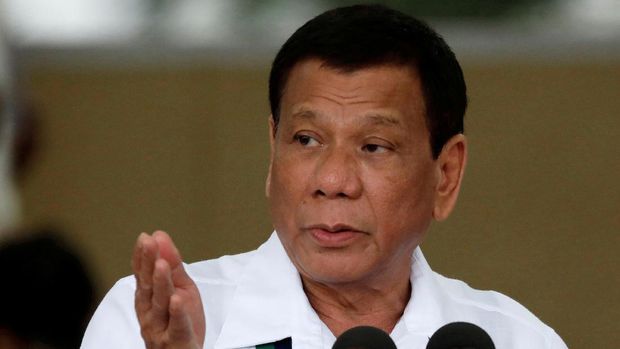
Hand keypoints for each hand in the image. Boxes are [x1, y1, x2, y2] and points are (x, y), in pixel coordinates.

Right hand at [132, 231, 205, 348]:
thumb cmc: (178, 323)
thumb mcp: (179, 287)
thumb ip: (172, 264)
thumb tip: (160, 236)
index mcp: (148, 299)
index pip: (142, 275)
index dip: (142, 257)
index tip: (144, 238)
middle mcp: (149, 313)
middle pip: (148, 287)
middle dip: (147, 264)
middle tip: (148, 243)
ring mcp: (161, 328)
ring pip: (159, 304)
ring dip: (160, 284)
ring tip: (161, 265)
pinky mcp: (176, 341)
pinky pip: (176, 326)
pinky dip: (176, 313)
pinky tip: (176, 299)